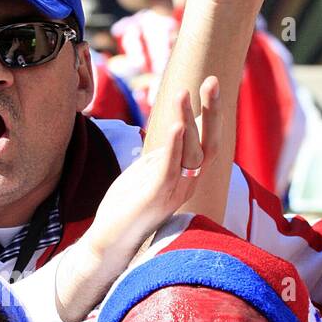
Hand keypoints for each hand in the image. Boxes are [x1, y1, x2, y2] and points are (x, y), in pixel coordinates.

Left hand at [54, 79, 220, 321]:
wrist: (108, 242)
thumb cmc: (125, 206)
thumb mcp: (145, 171)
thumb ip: (161, 152)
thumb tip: (175, 127)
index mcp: (186, 177)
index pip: (206, 141)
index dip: (211, 113)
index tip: (209, 84)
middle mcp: (188, 184)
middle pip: (209, 144)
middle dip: (212, 111)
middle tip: (213, 80)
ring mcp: (175, 192)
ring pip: (190, 152)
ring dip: (186, 120)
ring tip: (182, 93)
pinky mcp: (157, 198)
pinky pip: (170, 168)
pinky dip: (173, 145)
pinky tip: (175, 125)